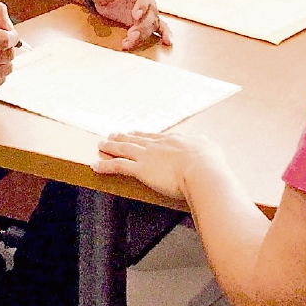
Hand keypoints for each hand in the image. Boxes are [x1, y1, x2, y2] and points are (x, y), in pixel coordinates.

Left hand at [82, 0, 172, 49]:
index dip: (142, 4)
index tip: (136, 16)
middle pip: (150, 11)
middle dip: (142, 25)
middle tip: (131, 35)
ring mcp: (146, 10)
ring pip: (151, 23)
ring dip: (142, 34)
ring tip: (128, 43)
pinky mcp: (144, 20)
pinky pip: (159, 26)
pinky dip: (164, 34)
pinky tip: (167, 42)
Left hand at [93, 131, 224, 200]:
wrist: (203, 172)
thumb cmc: (210, 165)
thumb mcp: (210, 149)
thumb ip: (204, 145)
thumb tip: (204, 143)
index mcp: (174, 140)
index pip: (155, 137)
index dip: (143, 136)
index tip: (136, 133)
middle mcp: (158, 145)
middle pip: (137, 139)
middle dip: (124, 137)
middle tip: (114, 134)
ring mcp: (148, 156)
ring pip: (124, 149)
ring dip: (111, 146)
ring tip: (102, 144)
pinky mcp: (141, 170)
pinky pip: (118, 167)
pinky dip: (105, 165)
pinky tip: (95, 165)